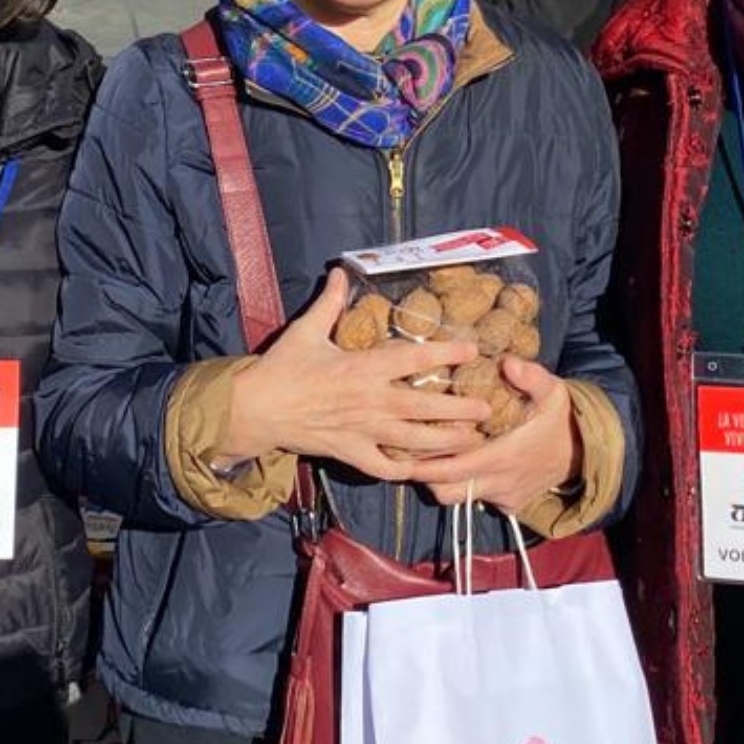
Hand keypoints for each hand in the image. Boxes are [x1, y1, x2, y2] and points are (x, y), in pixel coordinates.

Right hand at [215, 269, 488, 482]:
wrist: (257, 410)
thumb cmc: (283, 368)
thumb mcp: (307, 330)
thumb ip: (330, 302)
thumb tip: (341, 272)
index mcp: (363, 367)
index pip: (414, 359)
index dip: (446, 353)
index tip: (471, 350)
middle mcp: (370, 401)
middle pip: (425, 408)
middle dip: (460, 409)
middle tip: (487, 408)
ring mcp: (363, 432)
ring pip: (414, 442)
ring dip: (446, 443)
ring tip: (471, 441)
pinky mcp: (351, 454)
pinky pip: (386, 468)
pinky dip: (407, 470)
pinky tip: (426, 467)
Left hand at [408, 356, 578, 514]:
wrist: (584, 451)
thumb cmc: (560, 417)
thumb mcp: (552, 390)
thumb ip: (530, 377)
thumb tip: (507, 363)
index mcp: (505, 455)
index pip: (454, 468)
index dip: (424, 462)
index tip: (404, 445)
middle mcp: (501, 481)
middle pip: (446, 488)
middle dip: (421, 474)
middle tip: (402, 453)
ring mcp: (504, 496)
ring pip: (457, 498)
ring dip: (440, 482)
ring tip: (425, 458)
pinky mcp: (510, 505)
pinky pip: (477, 501)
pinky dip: (463, 487)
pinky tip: (456, 465)